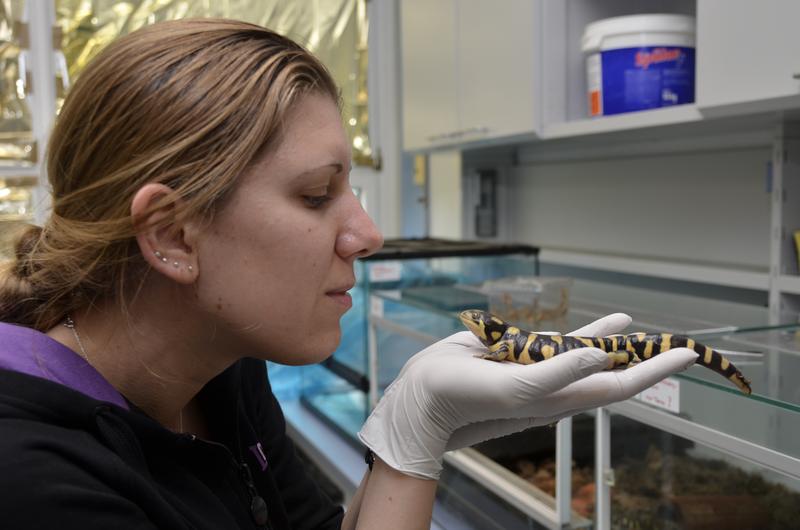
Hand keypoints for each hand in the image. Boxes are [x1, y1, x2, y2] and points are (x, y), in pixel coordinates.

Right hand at [358, 313, 697, 479]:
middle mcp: (554, 384)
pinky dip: (570, 329)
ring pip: (581, 350)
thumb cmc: (464, 398)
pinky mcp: (515, 354)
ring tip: (632, 321)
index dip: (654, 370)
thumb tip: (602, 355)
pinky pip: (551, 339)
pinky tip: (582, 321)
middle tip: (675, 343)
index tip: (685, 355)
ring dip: (609, 338)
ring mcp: (535, 368)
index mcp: (559, 398)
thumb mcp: (514, 387)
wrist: (422, 396)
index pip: (619, 383)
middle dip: (642, 357)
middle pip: (608, 369)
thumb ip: (557, 371)